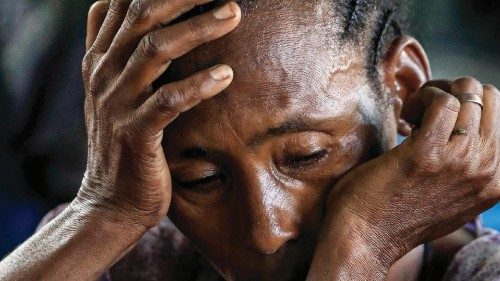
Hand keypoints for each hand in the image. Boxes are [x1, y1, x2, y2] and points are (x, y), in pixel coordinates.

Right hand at [77, 0, 240, 229]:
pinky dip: (198, 85)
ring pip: (155, 51)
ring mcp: (116, 104)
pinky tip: (226, 75)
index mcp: (100, 60)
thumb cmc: (124, 143)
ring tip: (234, 13)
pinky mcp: (135, 134)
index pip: (124, 4)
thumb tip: (120, 8)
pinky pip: (168, 101)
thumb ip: (117, 52)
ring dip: (198, 29)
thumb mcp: (113, 94)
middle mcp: (104, 74)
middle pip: (141, 16)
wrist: (110, 201)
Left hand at [326, 77, 498, 269]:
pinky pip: (441, 101)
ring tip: (410, 117)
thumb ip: (468, 170)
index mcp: (497, 180)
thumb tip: (466, 131)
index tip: (435, 121)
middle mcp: (488, 170)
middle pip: (488, 98)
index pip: (498, 116)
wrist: (366, 237)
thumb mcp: (452, 198)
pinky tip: (404, 119)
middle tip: (422, 112)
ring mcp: (461, 161)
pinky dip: (420, 98)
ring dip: (433, 94)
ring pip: (467, 92)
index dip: (466, 108)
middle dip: (453, 92)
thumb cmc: (399, 213)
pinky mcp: (428, 153)